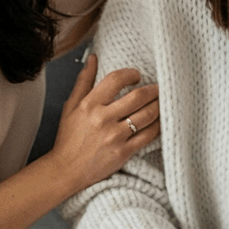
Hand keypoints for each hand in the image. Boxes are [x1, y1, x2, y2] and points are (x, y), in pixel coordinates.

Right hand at [50, 55, 159, 190]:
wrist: (66, 170)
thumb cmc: (68, 138)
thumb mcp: (71, 107)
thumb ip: (84, 81)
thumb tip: (93, 58)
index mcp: (89, 105)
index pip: (116, 80)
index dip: (131, 74)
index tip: (136, 76)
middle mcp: (103, 119)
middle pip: (138, 97)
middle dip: (153, 89)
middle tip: (159, 88)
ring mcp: (114, 136)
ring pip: (147, 115)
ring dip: (159, 106)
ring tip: (163, 102)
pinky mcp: (124, 152)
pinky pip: (148, 135)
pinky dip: (158, 126)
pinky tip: (159, 121)